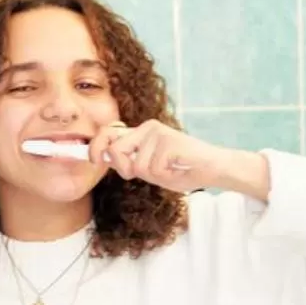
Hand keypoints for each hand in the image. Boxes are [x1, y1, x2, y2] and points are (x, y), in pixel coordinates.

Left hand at [88, 120, 269, 198]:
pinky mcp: (169, 141)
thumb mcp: (149, 168)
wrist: (213, 169)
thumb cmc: (182, 170)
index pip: (109, 133)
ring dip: (153, 176)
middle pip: (116, 150)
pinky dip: (166, 176)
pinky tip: (178, 168)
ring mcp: (158, 133)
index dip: (95, 146)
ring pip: (137, 166)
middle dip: (126, 169)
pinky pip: (154, 169)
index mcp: (141, 132)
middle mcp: (147, 127)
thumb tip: (104, 158)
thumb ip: (129, 162)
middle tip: (148, 173)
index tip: (92, 159)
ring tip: (170, 169)